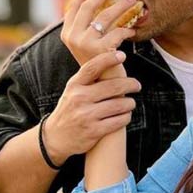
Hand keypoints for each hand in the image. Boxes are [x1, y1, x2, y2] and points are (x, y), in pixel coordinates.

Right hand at [43, 50, 141, 164]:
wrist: (55, 137)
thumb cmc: (70, 109)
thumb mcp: (72, 91)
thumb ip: (88, 80)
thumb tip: (112, 63)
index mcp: (74, 85)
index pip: (92, 68)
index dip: (108, 59)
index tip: (122, 55)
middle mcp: (79, 98)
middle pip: (113, 86)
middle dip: (130, 84)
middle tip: (137, 85)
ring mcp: (86, 115)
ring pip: (119, 105)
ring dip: (130, 103)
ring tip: (131, 103)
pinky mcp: (93, 131)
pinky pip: (119, 121)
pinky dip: (126, 117)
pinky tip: (126, 115)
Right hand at [61, 0, 137, 65]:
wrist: (101, 89)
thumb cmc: (99, 65)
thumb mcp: (89, 45)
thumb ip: (90, 28)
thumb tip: (99, 2)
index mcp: (68, 34)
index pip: (73, 7)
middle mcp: (72, 37)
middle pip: (88, 7)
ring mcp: (84, 43)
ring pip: (105, 16)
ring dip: (122, 6)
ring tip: (133, 1)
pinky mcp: (99, 50)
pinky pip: (117, 32)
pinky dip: (127, 30)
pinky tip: (133, 30)